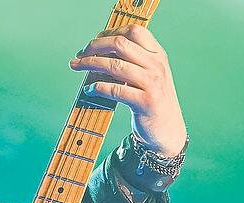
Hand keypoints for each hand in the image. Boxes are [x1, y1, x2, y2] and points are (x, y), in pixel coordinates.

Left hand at [69, 25, 187, 155]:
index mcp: (158, 54)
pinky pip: (115, 90)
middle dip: (95, 46)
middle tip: (80, 54)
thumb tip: (99, 50)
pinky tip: (88, 90)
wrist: (168, 130)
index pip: (134, 31)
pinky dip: (97, 88)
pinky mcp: (145, 102)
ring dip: (90, 63)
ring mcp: (152, 83)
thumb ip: (134, 60)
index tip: (94, 41)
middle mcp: (156, 65)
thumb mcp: (150, 74)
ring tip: (76, 66)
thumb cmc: (153, 100)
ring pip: (114, 65)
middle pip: (120, 44)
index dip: (110, 32)